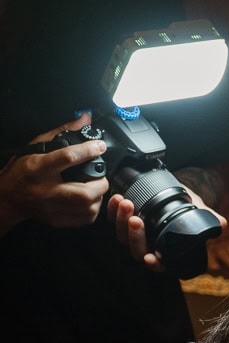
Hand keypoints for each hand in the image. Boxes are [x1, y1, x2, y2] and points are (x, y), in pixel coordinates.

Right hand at [0, 113, 109, 233]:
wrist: (8, 197)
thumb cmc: (22, 171)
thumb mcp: (36, 147)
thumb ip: (62, 132)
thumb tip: (85, 118)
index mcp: (38, 168)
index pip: (66, 157)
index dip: (88, 151)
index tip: (100, 146)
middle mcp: (45, 189)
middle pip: (84, 192)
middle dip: (100, 183)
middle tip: (100, 176)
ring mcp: (51, 208)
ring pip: (88, 208)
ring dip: (99, 197)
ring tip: (95, 188)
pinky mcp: (56, 220)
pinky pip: (85, 219)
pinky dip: (93, 210)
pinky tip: (89, 201)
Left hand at [110, 190, 224, 270]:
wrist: (173, 192)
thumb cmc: (186, 206)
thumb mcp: (198, 210)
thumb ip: (207, 217)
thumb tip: (221, 223)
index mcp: (166, 251)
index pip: (159, 263)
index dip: (154, 264)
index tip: (151, 258)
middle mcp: (148, 246)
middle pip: (136, 250)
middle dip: (135, 236)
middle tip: (137, 220)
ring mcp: (133, 235)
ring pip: (122, 236)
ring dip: (122, 221)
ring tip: (127, 203)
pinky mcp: (121, 221)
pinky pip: (113, 220)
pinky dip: (113, 210)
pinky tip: (118, 198)